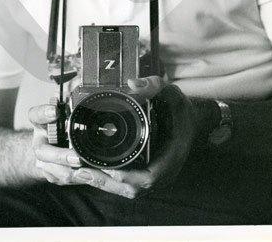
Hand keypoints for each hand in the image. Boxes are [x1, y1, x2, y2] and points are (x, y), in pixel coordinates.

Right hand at [28, 102, 83, 184]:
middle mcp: (39, 142)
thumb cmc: (61, 123)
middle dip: (61, 156)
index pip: (36, 115)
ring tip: (87, 172)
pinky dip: (78, 180)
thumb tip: (78, 82)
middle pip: (43, 152)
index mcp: (40, 122)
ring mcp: (44, 161)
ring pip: (53, 171)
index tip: (55, 111)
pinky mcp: (53, 174)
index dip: (43, 114)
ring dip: (71, 173)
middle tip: (77, 158)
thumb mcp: (65, 106)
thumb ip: (70, 94)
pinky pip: (63, 179)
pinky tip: (91, 177)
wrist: (52, 145)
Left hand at [69, 77, 218, 198]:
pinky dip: (110, 180)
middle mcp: (164, 170)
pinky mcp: (147, 173)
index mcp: (172, 154)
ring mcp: (156, 174)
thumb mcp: (170, 92)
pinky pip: (128, 183)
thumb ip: (152, 86)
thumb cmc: (180, 109)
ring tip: (80, 171)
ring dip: (105, 183)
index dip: (128, 176)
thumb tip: (132, 84)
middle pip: (133, 188)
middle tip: (81, 170)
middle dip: (107, 182)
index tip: (107, 169)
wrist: (191, 120)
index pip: (150, 177)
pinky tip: (93, 172)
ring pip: (128, 188)